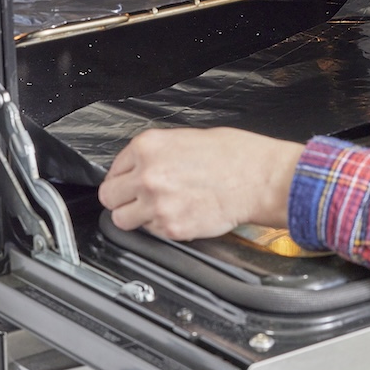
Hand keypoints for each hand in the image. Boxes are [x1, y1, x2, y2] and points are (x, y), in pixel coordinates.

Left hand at [98, 126, 303, 240]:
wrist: (260, 179)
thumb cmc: (235, 155)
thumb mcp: (188, 138)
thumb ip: (158, 153)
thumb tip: (142, 166)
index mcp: (149, 147)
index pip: (113, 169)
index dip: (124, 177)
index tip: (132, 182)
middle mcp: (147, 175)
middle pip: (109, 197)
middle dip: (122, 198)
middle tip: (138, 199)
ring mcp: (157, 204)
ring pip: (122, 219)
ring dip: (136, 216)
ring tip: (158, 209)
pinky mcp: (171, 228)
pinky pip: (151, 232)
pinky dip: (161, 227)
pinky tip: (181, 214)